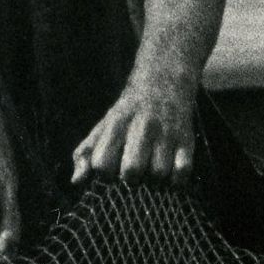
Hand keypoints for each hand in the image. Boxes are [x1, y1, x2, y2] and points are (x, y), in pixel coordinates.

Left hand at [72, 75, 198, 187]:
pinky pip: (183, 171)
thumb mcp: (103, 127)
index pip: (102, 163)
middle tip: (133, 173)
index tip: (111, 170)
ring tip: (151, 170)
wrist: (164, 82)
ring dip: (154, 181)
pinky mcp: (186, 139)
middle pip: (132, 171)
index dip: (105, 173)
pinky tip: (169, 172)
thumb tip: (77, 181)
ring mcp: (166, 133)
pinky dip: (176, 180)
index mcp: (116, 125)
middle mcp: (142, 127)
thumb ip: (85, 153)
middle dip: (130, 179)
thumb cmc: (127, 114)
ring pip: (158, 173)